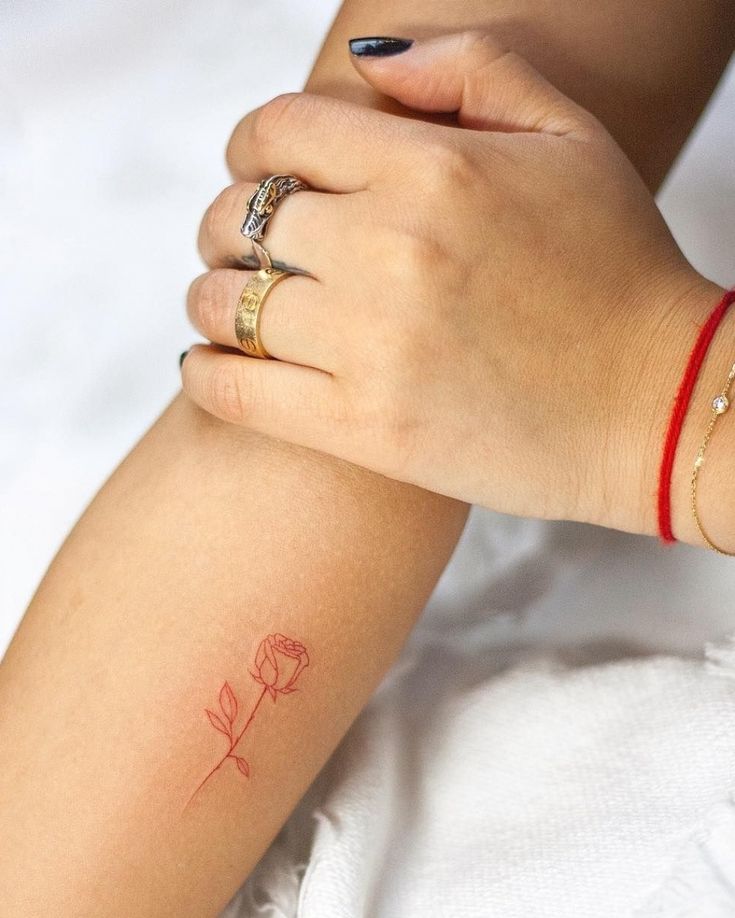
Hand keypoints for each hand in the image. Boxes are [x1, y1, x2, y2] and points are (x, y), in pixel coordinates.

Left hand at [180, 32, 718, 534]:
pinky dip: (206, 373)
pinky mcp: (367, 429)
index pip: (279, 132)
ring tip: (227, 304)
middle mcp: (391, 249)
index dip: (250, 145)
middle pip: (239, 217)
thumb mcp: (567, 137)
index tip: (253, 170)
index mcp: (433, 169)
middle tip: (239, 245)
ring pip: (225, 303)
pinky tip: (209, 364)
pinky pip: (237, 393)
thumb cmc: (616, 270)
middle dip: (227, 224)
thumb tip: (365, 62)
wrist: (652, 404)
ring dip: (211, 297)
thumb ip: (469, 67)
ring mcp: (373, 346)